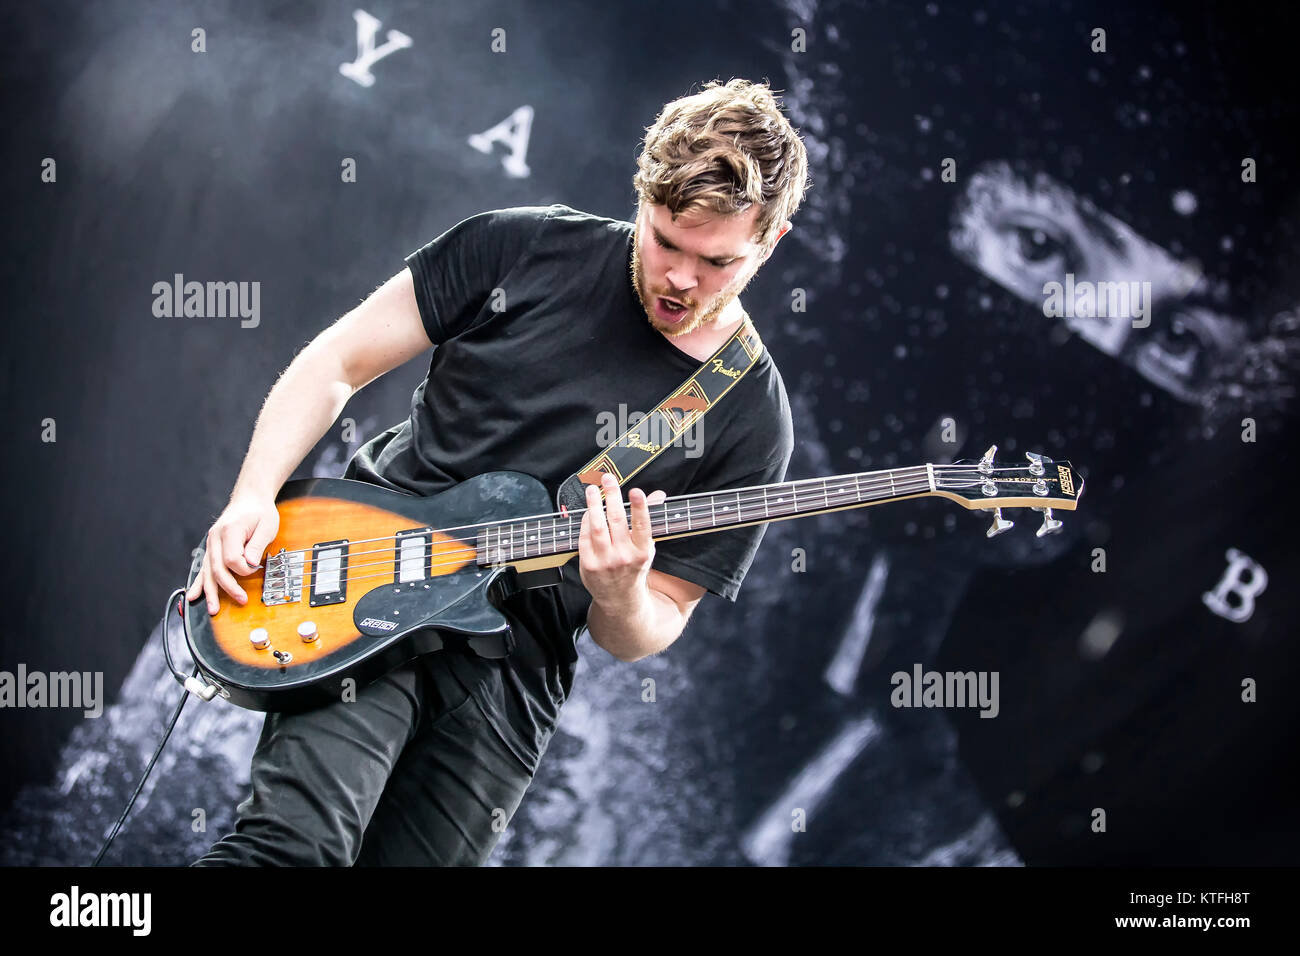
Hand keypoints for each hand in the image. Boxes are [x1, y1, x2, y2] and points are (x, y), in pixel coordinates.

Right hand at [186, 495, 280, 614]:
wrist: (250, 499)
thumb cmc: (260, 512)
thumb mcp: (266, 526)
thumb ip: (257, 545)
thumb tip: (250, 564)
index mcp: (229, 531)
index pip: (231, 559)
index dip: (244, 568)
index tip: (256, 567)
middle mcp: (215, 538)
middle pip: (217, 568)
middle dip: (228, 587)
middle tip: (241, 600)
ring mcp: (211, 543)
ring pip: (207, 571)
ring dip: (210, 591)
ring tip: (212, 608)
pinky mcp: (212, 548)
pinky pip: (203, 568)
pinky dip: (199, 582)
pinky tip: (193, 596)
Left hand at [578, 473, 666, 607]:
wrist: (620, 599)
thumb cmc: (634, 568)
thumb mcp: (647, 547)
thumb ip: (649, 520)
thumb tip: (657, 495)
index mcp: (642, 551)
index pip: (642, 526)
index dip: (639, 507)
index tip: (636, 491)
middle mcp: (624, 556)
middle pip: (616, 521)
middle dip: (612, 497)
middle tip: (608, 479)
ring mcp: (605, 561)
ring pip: (598, 527)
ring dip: (594, 505)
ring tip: (593, 489)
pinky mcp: (589, 565)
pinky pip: (585, 537)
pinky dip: (585, 521)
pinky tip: (588, 511)